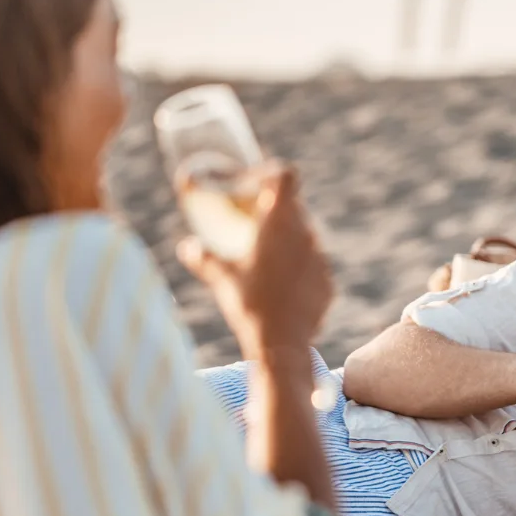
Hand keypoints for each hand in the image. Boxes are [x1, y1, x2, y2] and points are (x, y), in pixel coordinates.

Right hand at [179, 161, 332, 357]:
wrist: (281, 343)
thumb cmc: (248, 303)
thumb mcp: (221, 278)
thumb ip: (202, 257)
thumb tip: (187, 247)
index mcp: (280, 221)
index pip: (286, 175)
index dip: (270, 173)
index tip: (254, 186)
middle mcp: (306, 234)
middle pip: (294, 206)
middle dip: (273, 211)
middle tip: (252, 223)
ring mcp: (321, 258)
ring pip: (305, 236)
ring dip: (286, 240)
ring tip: (263, 260)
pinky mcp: (328, 281)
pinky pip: (313, 266)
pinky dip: (298, 269)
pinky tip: (280, 287)